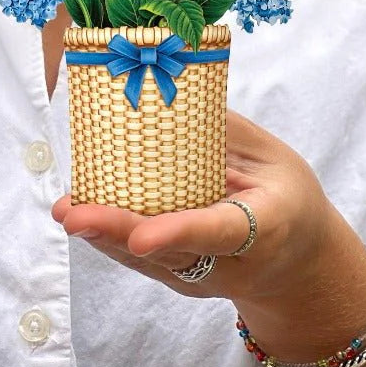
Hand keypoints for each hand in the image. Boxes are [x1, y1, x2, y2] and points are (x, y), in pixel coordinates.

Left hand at [51, 107, 339, 306]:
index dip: (178, 233)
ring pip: (148, 261)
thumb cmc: (285, 197)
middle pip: (169, 253)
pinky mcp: (180, 277)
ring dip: (104, 236)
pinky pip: (141, 259)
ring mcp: (202, 277)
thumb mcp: (273, 159)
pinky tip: (78, 214)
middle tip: (75, 216)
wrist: (299, 265)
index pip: (217, 232)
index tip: (141, 238)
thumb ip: (225, 133)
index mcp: (263, 228)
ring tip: (66, 211)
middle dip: (119, 234)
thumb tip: (169, 89)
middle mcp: (229, 263)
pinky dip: (110, 237)